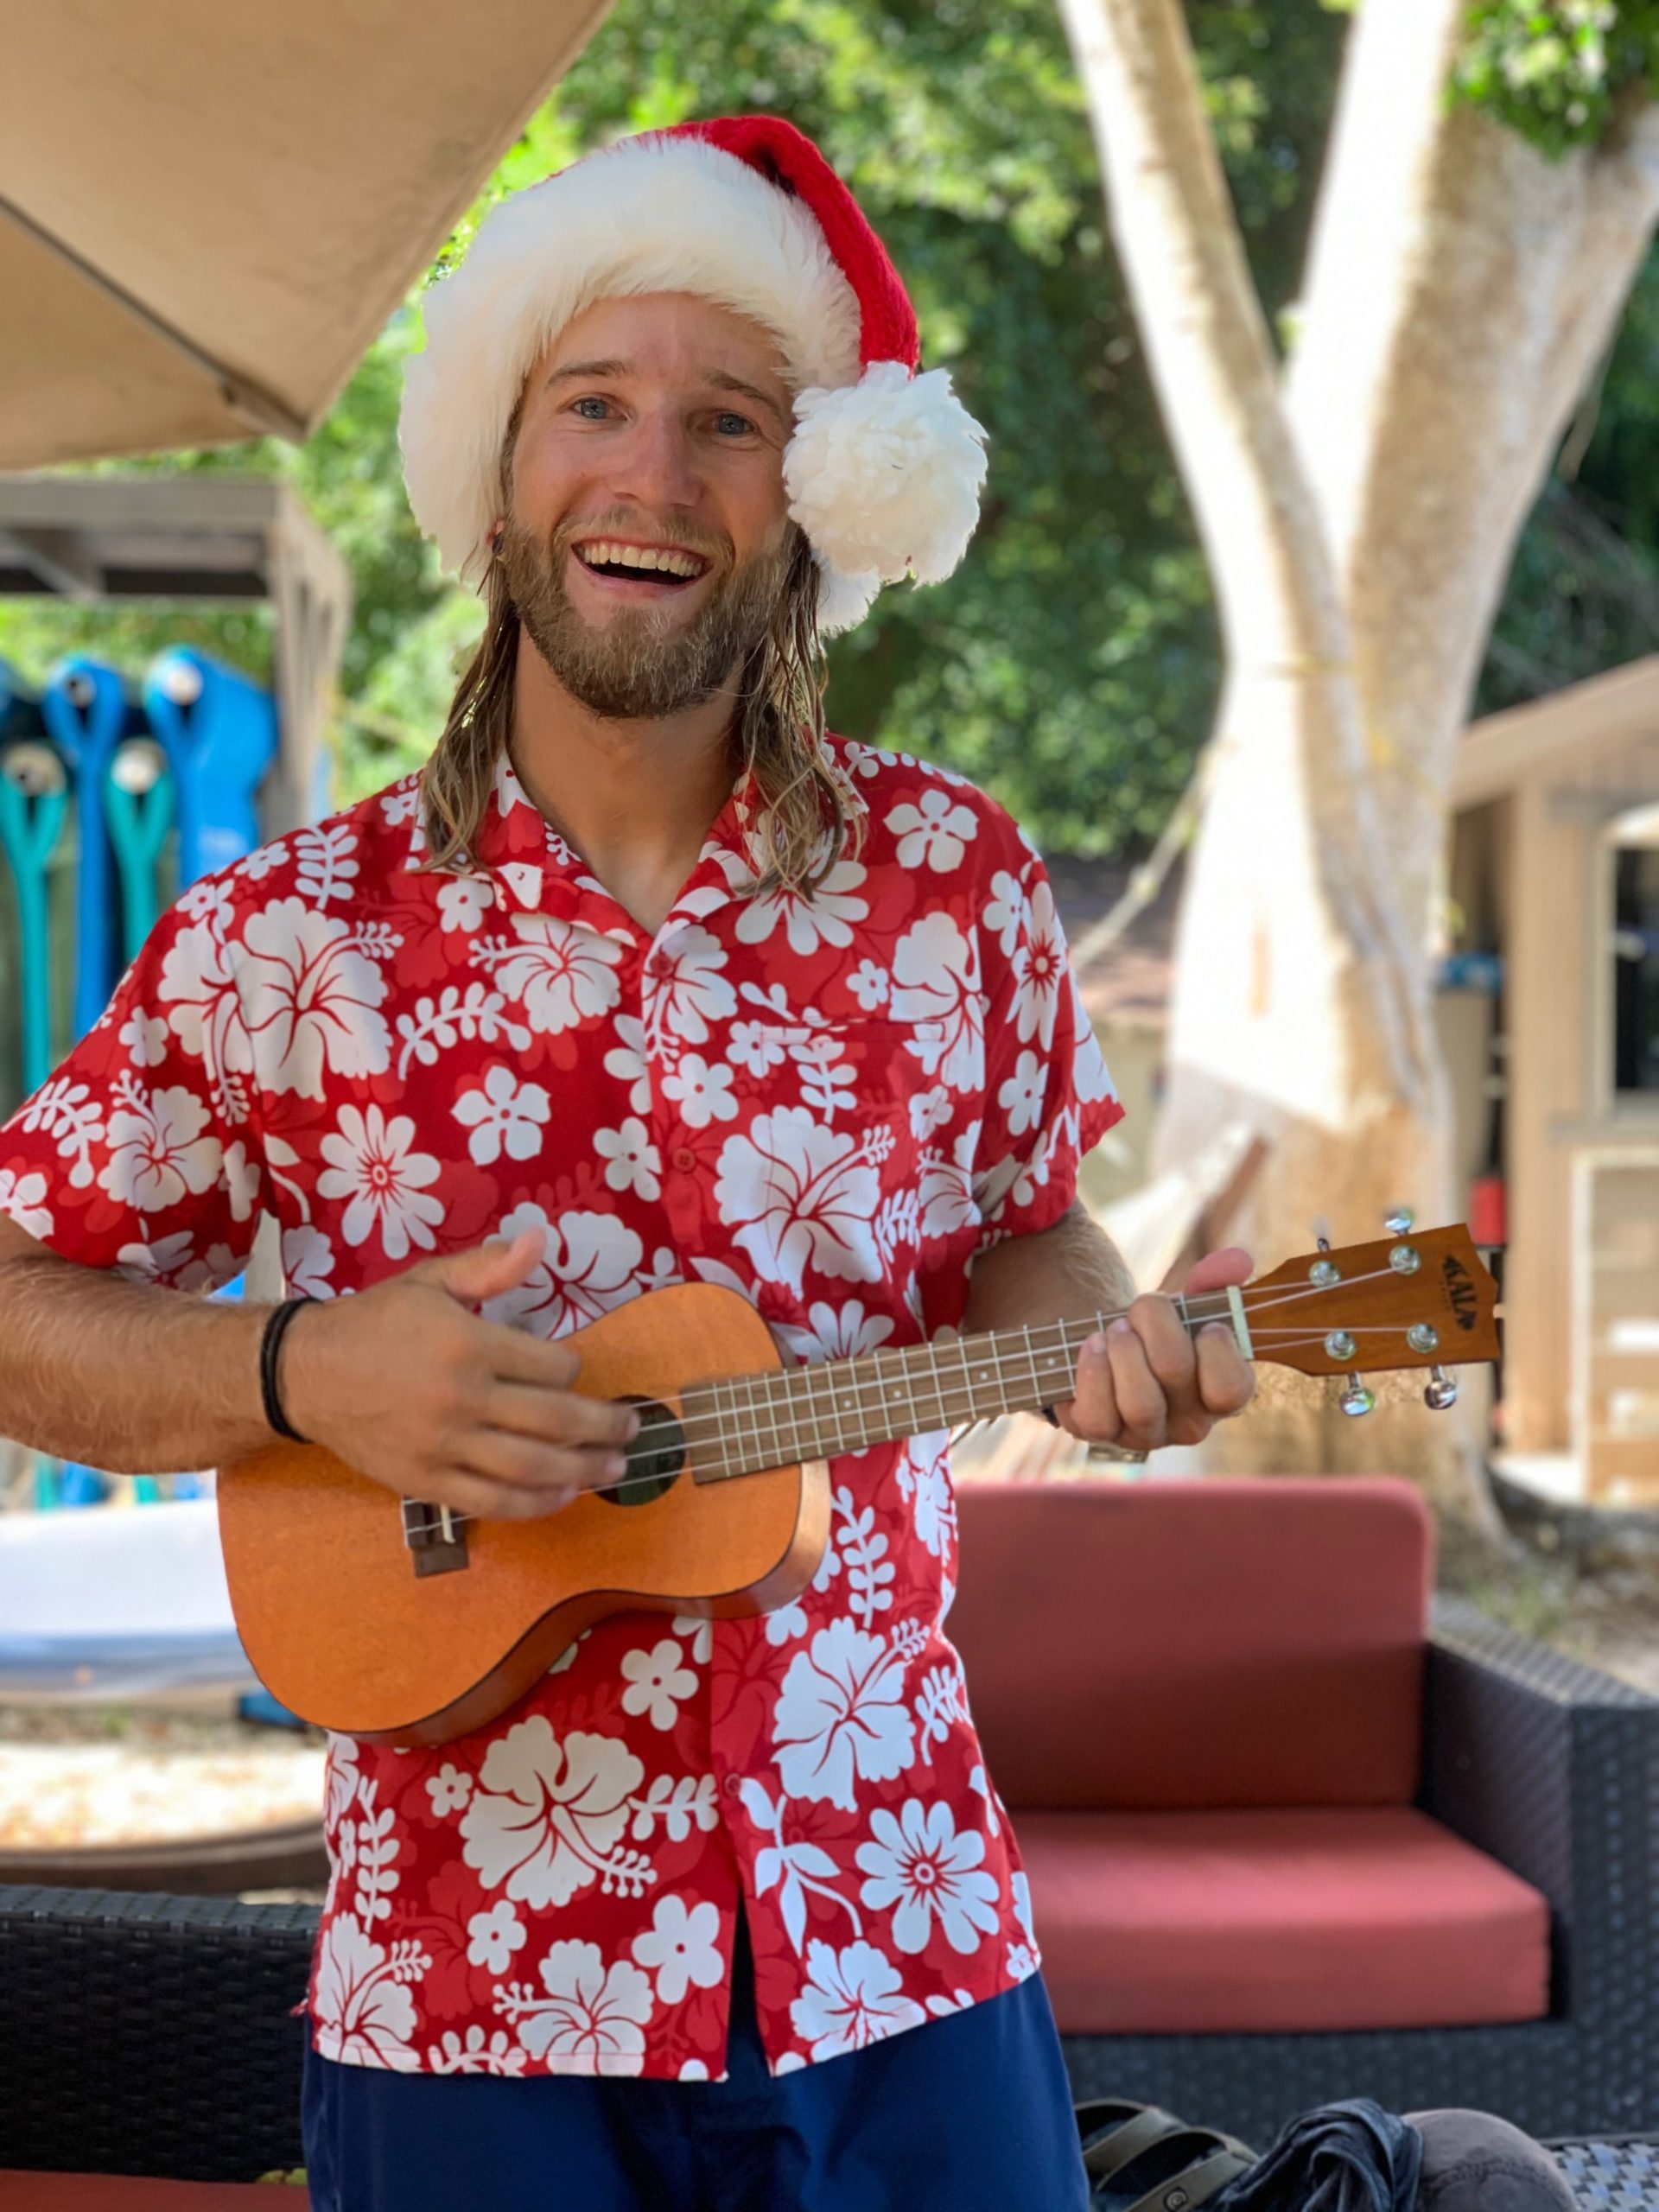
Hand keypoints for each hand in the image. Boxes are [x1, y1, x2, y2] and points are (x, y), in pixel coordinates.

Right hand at [278, 1231, 639, 1520]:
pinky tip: (560, 1497)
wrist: (306, 1372)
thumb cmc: (375, 1322)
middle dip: (603, 1428)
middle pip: (554, 1421)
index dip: (574, 1368)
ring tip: (613, 1470)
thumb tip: (542, 1240)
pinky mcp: (425, 1482)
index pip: (551, 1365)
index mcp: (467, 1344)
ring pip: (530, 1469)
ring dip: (582, 1472)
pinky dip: (533, 1504)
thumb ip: (490, 1266)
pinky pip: (491, 1502)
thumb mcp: (431, 1281)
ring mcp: (443, 1446)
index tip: (574, 1370)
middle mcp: (461, 1398)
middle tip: (632, 1429)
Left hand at [1051, 1245, 1256, 1452]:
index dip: (1218, 1350)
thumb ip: (1217, 1280)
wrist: (1110, 1344)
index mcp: (1221, 1393)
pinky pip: (1098, 1418)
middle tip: (1141, 1308)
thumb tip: (1239, 1260)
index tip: (1205, 1324)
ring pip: (1139, 1404)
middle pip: (1175, 1372)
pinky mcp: (1102, 1433)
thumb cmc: (1160, 1330)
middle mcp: (1189, 1423)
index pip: (1233, 1390)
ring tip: (1116, 1328)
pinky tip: (1092, 1346)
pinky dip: (1092, 1372)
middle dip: (1154, 1323)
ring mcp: (1145, 1434)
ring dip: (1123, 1350)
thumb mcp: (1189, 1304)